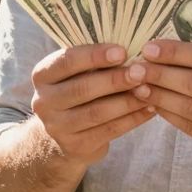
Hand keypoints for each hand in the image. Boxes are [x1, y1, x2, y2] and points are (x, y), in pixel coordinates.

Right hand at [29, 44, 155, 167]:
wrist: (62, 135)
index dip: (94, 55)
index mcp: (42, 75)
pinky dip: (132, 119)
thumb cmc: (76, 90)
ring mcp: (57, 127)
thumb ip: (93, 61)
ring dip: (127, 101)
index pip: (66, 61)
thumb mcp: (74, 73)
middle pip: (82, 88)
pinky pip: (109, 130)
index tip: (122, 51)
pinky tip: (149, 108)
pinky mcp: (75, 146)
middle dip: (115, 80)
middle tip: (141, 72)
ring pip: (97, 112)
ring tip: (149, 90)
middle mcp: (43, 101)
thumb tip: (130, 45)